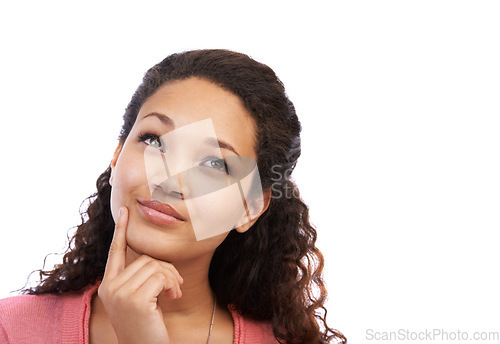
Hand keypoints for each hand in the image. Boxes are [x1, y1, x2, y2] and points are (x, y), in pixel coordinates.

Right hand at [98, 206, 183, 343]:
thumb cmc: (147, 325)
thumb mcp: (139, 299)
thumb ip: (139, 278)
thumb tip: (154, 259)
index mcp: (108, 286)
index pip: (115, 252)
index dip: (121, 230)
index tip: (125, 211)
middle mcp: (109, 288)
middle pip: (145, 258)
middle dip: (166, 269)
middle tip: (176, 286)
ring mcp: (120, 294)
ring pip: (155, 265)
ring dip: (172, 278)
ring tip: (174, 293)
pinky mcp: (135, 300)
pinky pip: (161, 276)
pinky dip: (173, 284)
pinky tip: (173, 297)